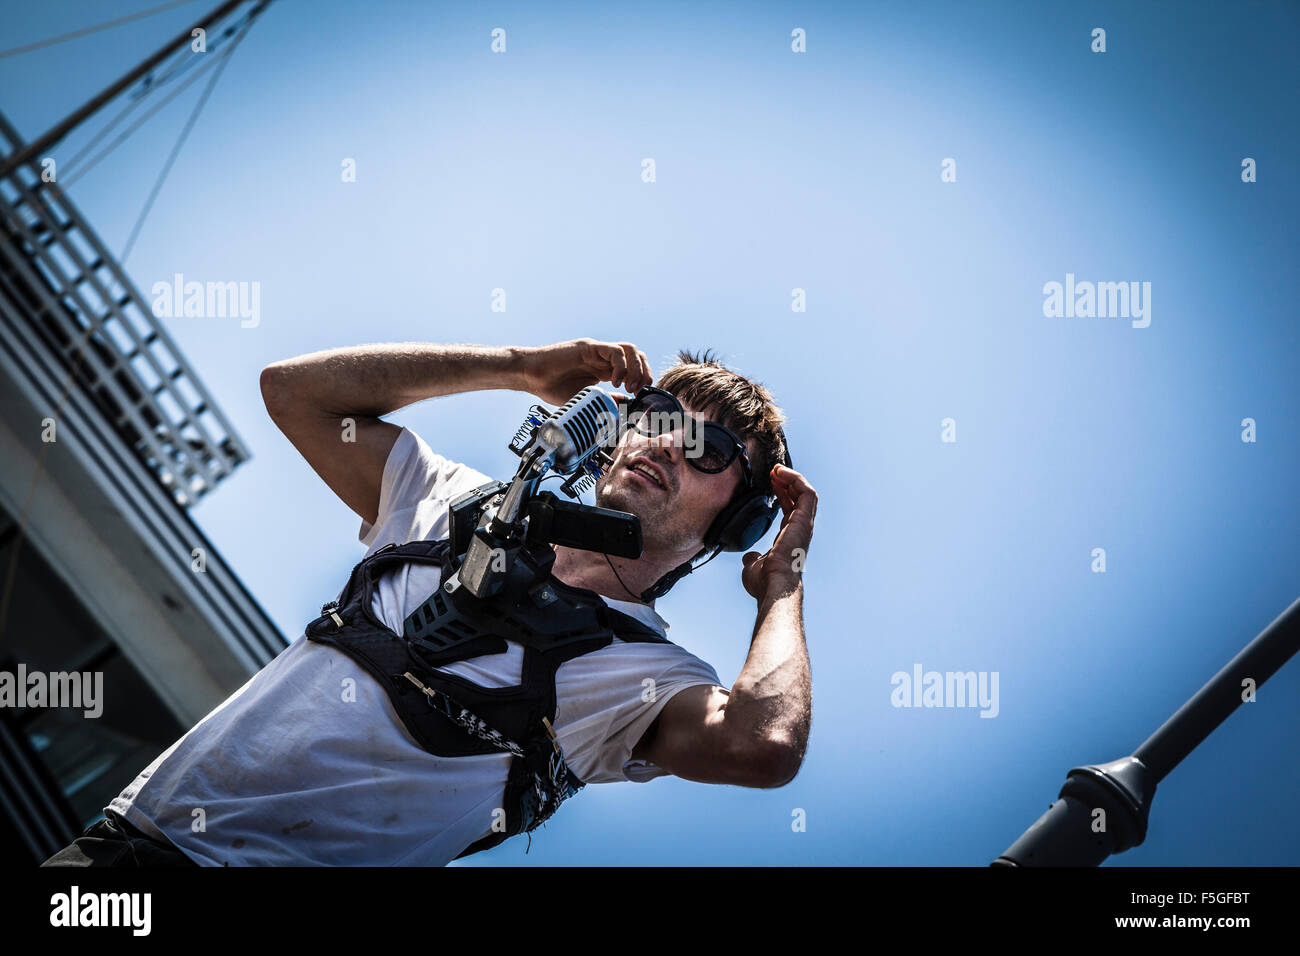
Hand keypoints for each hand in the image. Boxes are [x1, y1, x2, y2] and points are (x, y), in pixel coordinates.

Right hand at [520, 338, 652, 405]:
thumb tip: (625, 402)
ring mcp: (597, 350)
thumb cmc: (551, 386)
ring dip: (636, 368)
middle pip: (637, 356)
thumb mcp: (585, 398)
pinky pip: (614, 351)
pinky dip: (621, 366)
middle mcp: (603, 358)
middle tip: (638, 391)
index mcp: (603, 369)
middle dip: (644, 373)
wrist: (530, 376)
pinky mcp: (589, 347)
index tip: (640, 396)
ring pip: (630, 350)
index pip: (634, 367)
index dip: (642, 379)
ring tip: (629, 386)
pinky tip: (615, 381)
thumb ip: (605, 399)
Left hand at [741, 464, 816, 601]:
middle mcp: (800, 529)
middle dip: (787, 481)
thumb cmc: (765, 581)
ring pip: (806, 493)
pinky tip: (781, 473)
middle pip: (799, 498)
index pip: (790, 509)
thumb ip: (753, 559)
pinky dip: (796, 480)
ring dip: (792, 478)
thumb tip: (750, 558)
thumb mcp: (754, 566)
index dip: (782, 494)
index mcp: (789, 538)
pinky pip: (806, 493)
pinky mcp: (804, 519)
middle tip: (773, 471)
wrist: (773, 585)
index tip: (771, 482)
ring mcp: (804, 524)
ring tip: (777, 469)